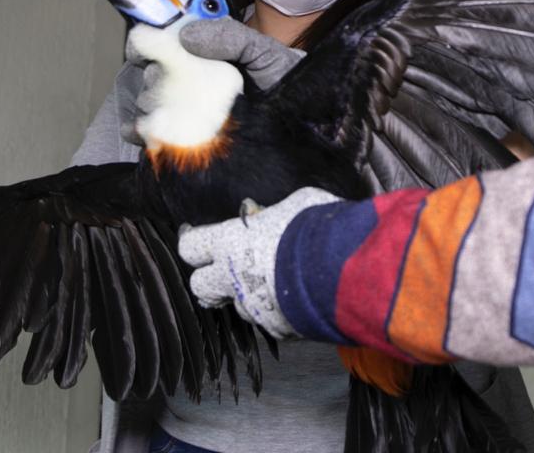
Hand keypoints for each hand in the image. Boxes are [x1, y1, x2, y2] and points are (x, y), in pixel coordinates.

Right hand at [126, 18, 304, 143]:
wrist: (305, 121)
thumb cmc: (284, 79)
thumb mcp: (263, 51)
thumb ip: (231, 36)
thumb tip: (186, 38)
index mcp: (201, 54)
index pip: (157, 44)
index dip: (143, 45)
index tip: (142, 51)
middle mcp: (187, 81)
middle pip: (148, 76)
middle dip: (152, 81)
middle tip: (169, 89)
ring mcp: (184, 112)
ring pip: (145, 104)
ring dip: (146, 108)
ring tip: (162, 116)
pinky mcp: (184, 141)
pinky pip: (150, 135)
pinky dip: (138, 133)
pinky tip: (144, 134)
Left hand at [177, 187, 340, 338]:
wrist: (343, 272)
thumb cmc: (317, 231)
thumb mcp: (295, 204)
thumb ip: (272, 212)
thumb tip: (264, 214)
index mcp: (231, 243)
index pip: (190, 247)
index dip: (194, 244)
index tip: (199, 240)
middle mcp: (234, 279)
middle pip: (200, 286)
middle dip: (211, 279)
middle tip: (228, 270)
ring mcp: (254, 307)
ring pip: (239, 306)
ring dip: (251, 296)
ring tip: (277, 282)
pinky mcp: (277, 328)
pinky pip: (271, 320)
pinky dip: (281, 311)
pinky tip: (300, 297)